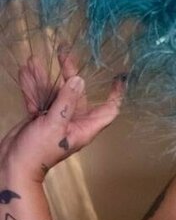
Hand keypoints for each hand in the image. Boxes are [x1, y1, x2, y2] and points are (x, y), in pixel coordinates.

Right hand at [0, 47, 127, 181]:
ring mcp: (55, 119)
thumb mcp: (54, 124)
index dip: (116, 94)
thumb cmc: (38, 151)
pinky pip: (38, 98)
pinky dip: (32, 87)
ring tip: (34, 60)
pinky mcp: (39, 119)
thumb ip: (66, 101)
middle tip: (62, 53)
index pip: (109, 109)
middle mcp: (73, 121)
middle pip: (78, 93)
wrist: (13, 167)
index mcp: (85, 127)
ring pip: (54, 93)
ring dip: (44, 77)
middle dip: (69, 73)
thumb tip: (79, 80)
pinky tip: (25, 71)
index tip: (118, 76)